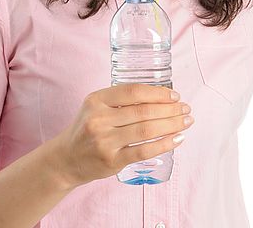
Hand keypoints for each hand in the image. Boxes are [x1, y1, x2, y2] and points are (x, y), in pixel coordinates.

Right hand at [51, 84, 193, 187]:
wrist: (66, 159)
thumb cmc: (88, 127)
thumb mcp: (96, 106)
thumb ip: (121, 99)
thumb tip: (161, 95)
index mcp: (97, 100)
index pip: (133, 92)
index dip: (157, 92)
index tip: (174, 95)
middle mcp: (99, 119)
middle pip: (143, 111)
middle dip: (170, 109)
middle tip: (186, 108)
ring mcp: (105, 141)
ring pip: (146, 130)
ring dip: (171, 125)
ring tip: (186, 121)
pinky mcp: (111, 161)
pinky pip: (144, 151)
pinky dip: (164, 144)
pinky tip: (177, 139)